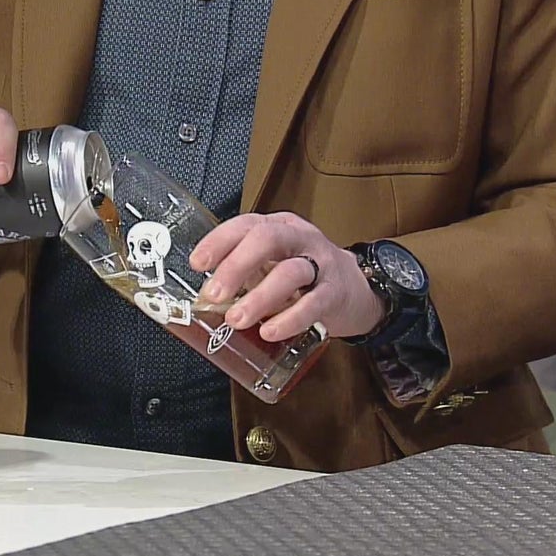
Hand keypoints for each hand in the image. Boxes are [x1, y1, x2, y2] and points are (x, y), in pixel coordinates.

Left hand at [189, 212, 385, 341]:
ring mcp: (321, 264)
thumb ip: (242, 276)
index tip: (198, 263)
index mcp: (278, 227)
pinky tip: (270, 330)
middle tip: (215, 294)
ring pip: (290, 272)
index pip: (246, 224)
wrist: (356, 290)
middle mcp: (299, 239)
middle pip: (267, 239)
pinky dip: (289, 319)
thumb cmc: (303, 277)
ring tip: (237, 319)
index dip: (219, 241)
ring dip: (259, 297)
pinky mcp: (336, 293)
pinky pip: (313, 303)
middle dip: (236, 266)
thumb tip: (203, 299)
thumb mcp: (271, 265)